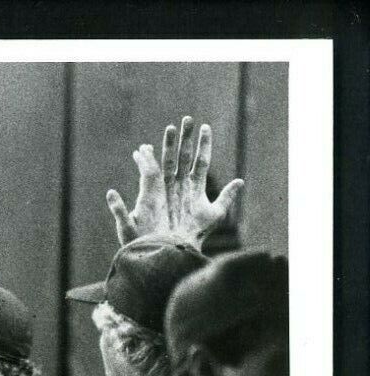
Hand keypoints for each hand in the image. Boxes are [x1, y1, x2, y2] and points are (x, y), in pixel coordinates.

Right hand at [106, 116, 243, 246]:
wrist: (175, 250)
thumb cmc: (195, 235)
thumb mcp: (215, 214)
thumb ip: (226, 197)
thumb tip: (240, 180)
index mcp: (194, 187)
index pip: (201, 161)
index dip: (203, 144)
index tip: (205, 126)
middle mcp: (180, 185)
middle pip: (183, 157)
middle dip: (185, 138)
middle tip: (187, 119)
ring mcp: (167, 190)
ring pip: (168, 163)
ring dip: (168, 146)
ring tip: (170, 129)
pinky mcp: (153, 198)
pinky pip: (149, 178)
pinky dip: (146, 163)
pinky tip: (141, 153)